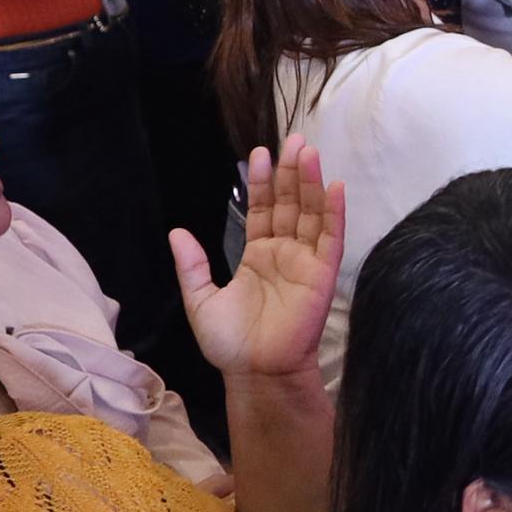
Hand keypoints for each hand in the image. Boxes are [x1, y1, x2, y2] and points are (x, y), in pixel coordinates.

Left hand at [169, 140, 344, 381]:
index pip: (263, 210)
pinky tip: (333, 187)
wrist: (255, 372)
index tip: (257, 154)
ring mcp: (306, 262)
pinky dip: (334, 212)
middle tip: (291, 140)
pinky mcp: (323, 275)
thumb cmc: (230, 343)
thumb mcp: (200, 301)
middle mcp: (285, 252)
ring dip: (311, 182)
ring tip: (307, 151)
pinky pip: (331, 239)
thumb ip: (193, 266)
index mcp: (258, 255)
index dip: (262, 183)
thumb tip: (177, 232)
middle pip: (290, 204)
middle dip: (289, 172)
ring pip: (311, 214)